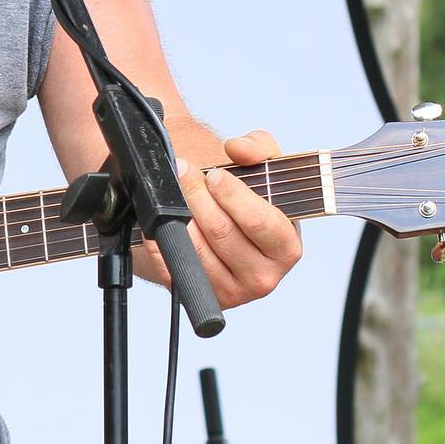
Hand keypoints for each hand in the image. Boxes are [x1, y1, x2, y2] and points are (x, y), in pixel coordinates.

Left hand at [137, 130, 301, 308]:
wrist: (214, 224)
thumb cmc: (242, 198)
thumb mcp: (260, 167)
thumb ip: (260, 148)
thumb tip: (239, 148)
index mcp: (286, 246)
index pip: (261, 223)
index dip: (234, 196)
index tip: (213, 174)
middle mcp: (264, 276)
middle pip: (221, 232)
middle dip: (198, 196)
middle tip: (183, 171)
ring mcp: (232, 291)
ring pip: (196, 248)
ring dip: (179, 214)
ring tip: (173, 189)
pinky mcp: (201, 295)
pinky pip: (174, 265)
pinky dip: (161, 239)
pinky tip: (158, 218)